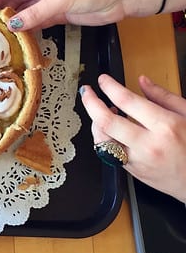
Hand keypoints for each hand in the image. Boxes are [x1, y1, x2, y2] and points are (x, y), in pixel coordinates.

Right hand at [0, 0, 139, 30]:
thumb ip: (35, 13)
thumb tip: (12, 25)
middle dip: (6, 10)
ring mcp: (53, 1)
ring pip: (29, 11)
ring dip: (19, 21)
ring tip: (3, 35)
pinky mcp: (62, 14)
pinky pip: (41, 21)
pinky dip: (32, 28)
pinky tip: (22, 37)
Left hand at [81, 74, 185, 201]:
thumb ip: (163, 96)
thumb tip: (142, 81)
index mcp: (165, 126)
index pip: (128, 102)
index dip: (110, 87)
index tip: (103, 80)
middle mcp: (149, 145)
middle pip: (107, 122)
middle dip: (91, 103)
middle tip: (86, 92)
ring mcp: (138, 161)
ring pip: (102, 140)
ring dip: (95, 122)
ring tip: (100, 110)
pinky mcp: (132, 172)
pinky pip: (108, 153)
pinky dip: (103, 137)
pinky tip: (109, 128)